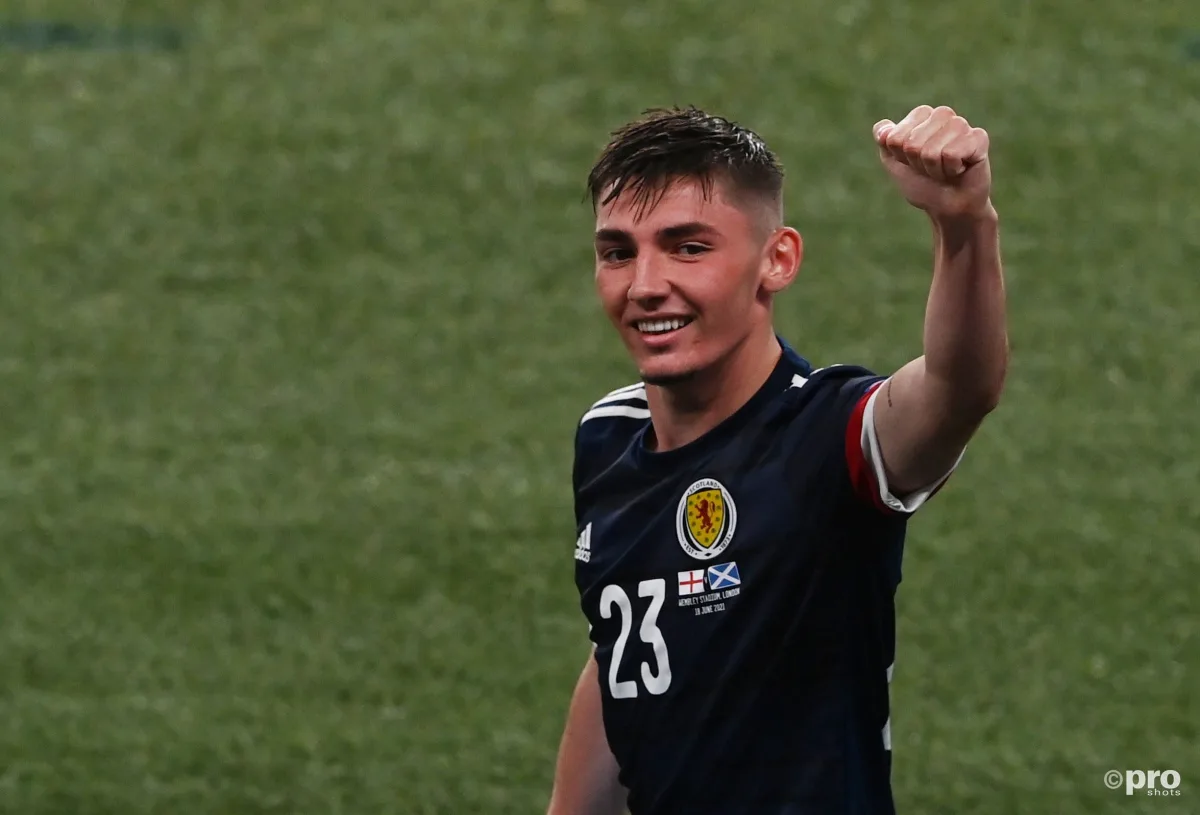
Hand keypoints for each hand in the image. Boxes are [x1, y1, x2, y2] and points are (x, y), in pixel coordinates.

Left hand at [874, 105, 992, 220]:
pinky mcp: (979, 137)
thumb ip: (884, 142)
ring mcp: (962, 124)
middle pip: (912, 143)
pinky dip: (951, 170)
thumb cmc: (922, 183)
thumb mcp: (895, 163)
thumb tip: (882, 129)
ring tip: (945, 170)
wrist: (948, 207)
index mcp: (921, 116)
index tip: (914, 163)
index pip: (895, 137)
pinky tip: (959, 170)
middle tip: (931, 168)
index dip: (901, 157)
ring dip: (935, 169)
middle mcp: (942, 115)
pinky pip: (952, 154)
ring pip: (932, 150)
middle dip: (918, 164)